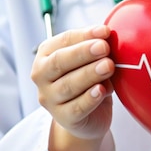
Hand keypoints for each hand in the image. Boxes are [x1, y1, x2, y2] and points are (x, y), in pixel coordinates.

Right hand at [31, 25, 114, 141]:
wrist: (90, 115)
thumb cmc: (89, 80)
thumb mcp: (91, 60)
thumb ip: (96, 48)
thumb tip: (107, 35)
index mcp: (46, 55)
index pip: (64, 41)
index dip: (85, 35)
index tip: (105, 32)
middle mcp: (42, 76)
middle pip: (59, 62)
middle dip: (83, 53)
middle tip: (104, 47)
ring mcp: (50, 99)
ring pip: (68, 85)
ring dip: (89, 74)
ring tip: (108, 66)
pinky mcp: (63, 118)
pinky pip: (76, 108)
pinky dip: (90, 98)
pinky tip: (101, 90)